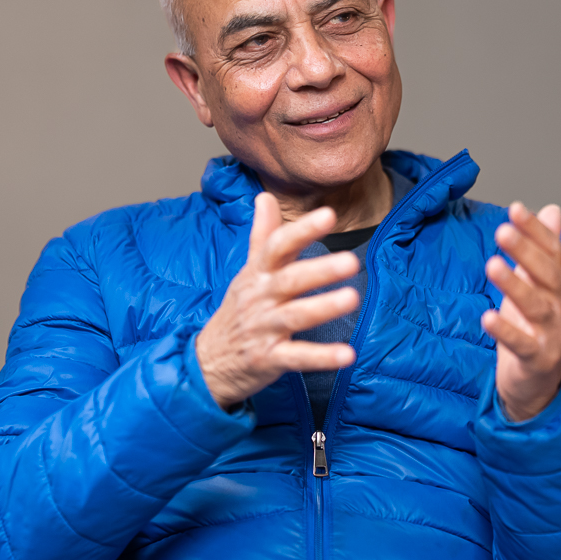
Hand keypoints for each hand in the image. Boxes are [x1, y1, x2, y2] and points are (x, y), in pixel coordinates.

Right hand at [196, 192, 359, 409]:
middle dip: (319, 269)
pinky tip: (346, 354)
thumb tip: (265, 196)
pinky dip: (322, 357)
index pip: (277, 246)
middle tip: (351, 261)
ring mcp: (264, 329)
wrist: (208, 363)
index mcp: (257, 274)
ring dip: (323, 307)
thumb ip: (263, 235)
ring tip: (352, 298)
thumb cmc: (238, 311)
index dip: (302, 230)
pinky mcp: (269, 359)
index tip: (328, 215)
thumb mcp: (248, 272)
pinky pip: (297, 357)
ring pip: (295, 316)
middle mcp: (260, 298)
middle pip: (289, 280)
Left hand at [482, 202, 560, 421]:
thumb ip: (544, 248)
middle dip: (526, 251)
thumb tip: (552, 209)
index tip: (516, 209)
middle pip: (547, 275)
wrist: (539, 381)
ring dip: (514, 285)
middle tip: (502, 231)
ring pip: (536, 306)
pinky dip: (505, 330)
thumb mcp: (538, 283)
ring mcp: (554, 333)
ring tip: (492, 265)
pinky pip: (522, 343)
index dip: (536, 230)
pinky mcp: (539, 359)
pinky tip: (486, 317)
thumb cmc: (534, 325)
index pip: (553, 252)